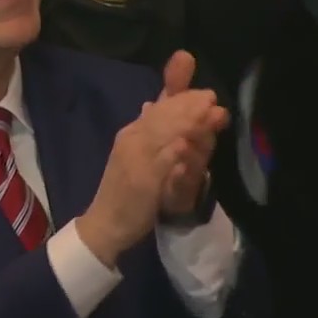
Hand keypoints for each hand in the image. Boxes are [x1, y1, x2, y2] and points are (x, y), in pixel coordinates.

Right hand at [77, 52, 226, 264]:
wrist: (105, 223)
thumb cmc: (124, 191)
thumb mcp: (136, 154)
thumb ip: (147, 131)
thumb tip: (149, 104)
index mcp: (131, 133)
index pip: (159, 108)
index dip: (183, 99)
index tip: (207, 94)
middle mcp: (131, 141)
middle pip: (162, 117)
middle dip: (189, 106)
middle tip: (212, 98)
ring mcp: (134, 160)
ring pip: (162, 136)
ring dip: (186, 123)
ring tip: (207, 113)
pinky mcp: (140, 182)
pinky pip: (158, 165)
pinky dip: (171, 154)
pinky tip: (184, 146)